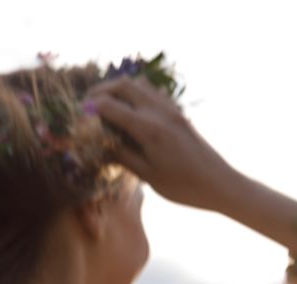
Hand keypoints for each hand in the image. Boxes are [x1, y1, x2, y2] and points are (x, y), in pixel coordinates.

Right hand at [86, 76, 238, 212]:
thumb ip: (121, 155)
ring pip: (140, 84)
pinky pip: (152, 92)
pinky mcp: (178, 113)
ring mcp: (172, 110)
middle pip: (124, 85)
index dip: (90, 109)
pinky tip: (128, 109)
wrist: (219, 183)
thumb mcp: (146, 175)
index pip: (111, 107)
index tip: (77, 116)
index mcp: (149, 130)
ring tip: (104, 103)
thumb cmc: (182, 186)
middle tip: (86, 104)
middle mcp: (160, 113)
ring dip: (118, 88)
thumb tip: (99, 144)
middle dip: (101, 90)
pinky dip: (135, 93)